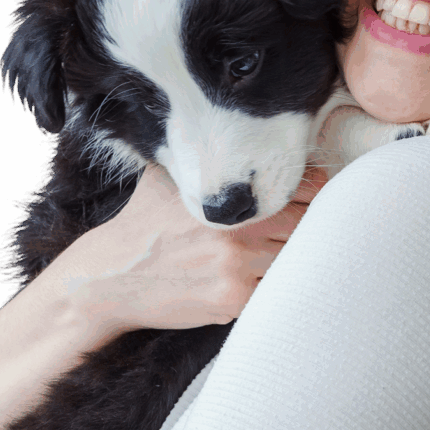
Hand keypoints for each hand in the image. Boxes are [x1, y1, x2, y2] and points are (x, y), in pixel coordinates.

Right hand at [50, 163, 328, 337]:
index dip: (317, 189)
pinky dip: (276, 283)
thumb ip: (201, 158)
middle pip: (307, 227)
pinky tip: (265, 274)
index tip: (319, 190)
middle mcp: (236, 235)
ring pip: (295, 261)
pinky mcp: (233, 302)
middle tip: (317, 221)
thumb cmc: (141, 224)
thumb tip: (222, 127)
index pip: (299, 190)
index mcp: (228, 200)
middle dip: (313, 224)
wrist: (109, 279)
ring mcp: (237, 272)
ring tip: (298, 250)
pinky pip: (274, 290)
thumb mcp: (166, 178)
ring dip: (297, 256)